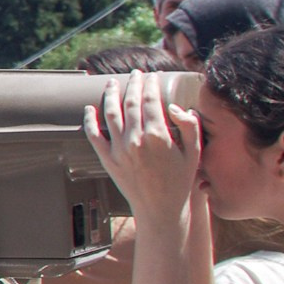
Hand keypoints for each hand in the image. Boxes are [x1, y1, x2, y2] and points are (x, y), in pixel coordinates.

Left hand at [84, 69, 202, 217]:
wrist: (161, 209)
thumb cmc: (180, 180)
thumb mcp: (194, 152)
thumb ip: (190, 126)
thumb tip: (175, 107)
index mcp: (159, 136)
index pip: (151, 100)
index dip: (151, 84)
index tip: (153, 76)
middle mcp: (136, 140)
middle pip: (130, 102)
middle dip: (133, 84)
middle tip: (135, 74)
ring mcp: (119, 150)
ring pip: (110, 114)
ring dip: (110, 94)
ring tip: (112, 82)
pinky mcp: (108, 160)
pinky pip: (94, 136)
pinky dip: (89, 120)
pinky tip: (89, 108)